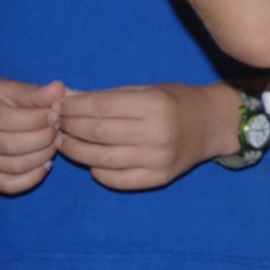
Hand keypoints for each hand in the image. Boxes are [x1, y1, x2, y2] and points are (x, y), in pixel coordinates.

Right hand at [0, 75, 64, 195]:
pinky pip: (10, 185)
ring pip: (16, 166)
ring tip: (53, 141)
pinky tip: (45, 164)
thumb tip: (59, 89)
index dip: (38, 118)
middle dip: (45, 135)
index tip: (54, 112)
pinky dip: (33, 178)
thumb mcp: (5, 89)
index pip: (9, 120)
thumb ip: (32, 92)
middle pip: (14, 145)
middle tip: (57, 125)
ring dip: (43, 155)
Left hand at [57, 82, 234, 190]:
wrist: (213, 124)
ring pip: (102, 159)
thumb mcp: (147, 90)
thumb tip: (67, 98)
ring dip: (76, 151)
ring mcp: (158, 159)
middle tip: (56, 123)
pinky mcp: (158, 178)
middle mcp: (157, 133)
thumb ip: (109, 96)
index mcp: (155, 105)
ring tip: (64, 142)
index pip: (102, 106)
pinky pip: (117, 180)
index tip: (59, 106)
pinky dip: (97, 172)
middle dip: (70, 127)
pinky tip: (90, 162)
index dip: (74, 107)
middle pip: (98, 133)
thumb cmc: (178, 101)